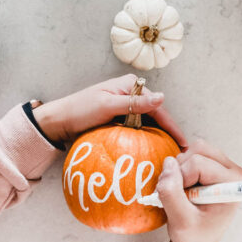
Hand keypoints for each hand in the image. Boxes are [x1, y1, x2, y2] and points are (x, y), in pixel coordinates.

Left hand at [33, 74, 187, 146]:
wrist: (58, 121)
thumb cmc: (79, 110)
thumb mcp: (107, 105)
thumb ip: (134, 103)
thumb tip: (162, 97)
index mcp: (131, 85)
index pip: (157, 106)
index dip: (172, 126)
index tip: (183, 144)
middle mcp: (131, 94)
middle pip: (155, 114)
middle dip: (168, 132)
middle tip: (180, 154)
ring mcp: (125, 106)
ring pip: (147, 123)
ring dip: (157, 137)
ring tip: (170, 155)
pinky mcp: (119, 118)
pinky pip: (137, 129)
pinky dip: (144, 139)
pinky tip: (152, 151)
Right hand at [157, 139, 241, 241]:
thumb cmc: (193, 237)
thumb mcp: (180, 222)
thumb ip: (172, 194)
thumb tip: (168, 163)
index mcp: (233, 184)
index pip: (198, 164)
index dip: (182, 179)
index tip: (183, 200)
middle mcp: (232, 171)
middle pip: (197, 150)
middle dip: (180, 171)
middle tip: (179, 196)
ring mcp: (222, 165)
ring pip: (192, 149)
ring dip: (179, 169)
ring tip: (181, 193)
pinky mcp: (210, 163)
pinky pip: (189, 153)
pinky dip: (179, 168)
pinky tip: (182, 187)